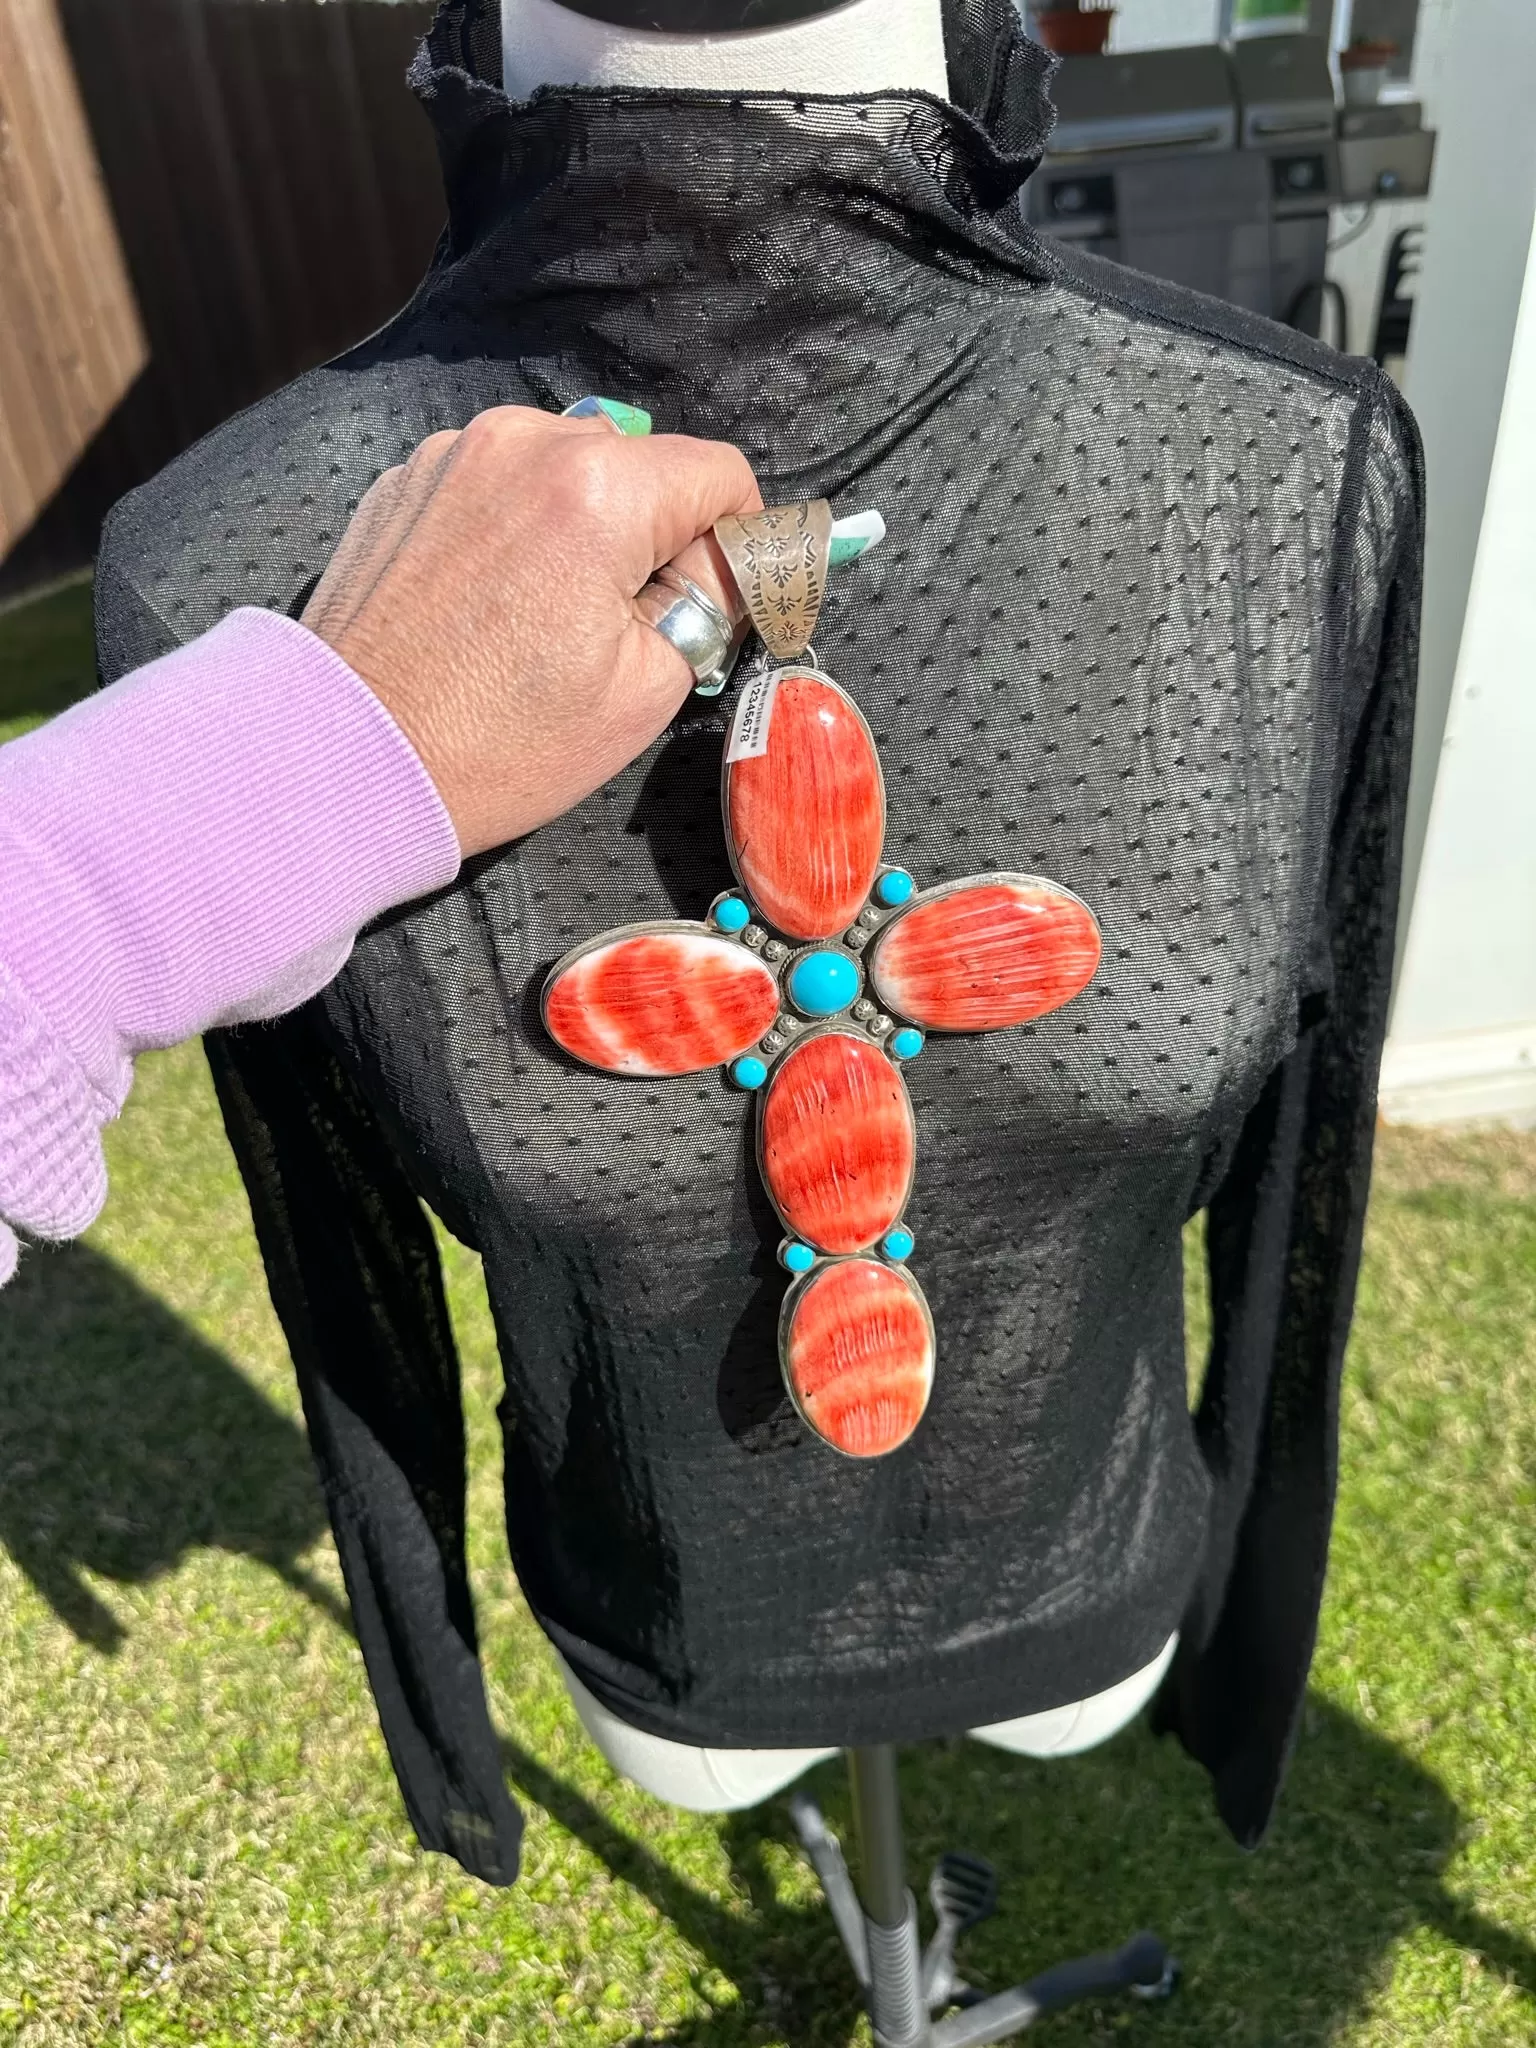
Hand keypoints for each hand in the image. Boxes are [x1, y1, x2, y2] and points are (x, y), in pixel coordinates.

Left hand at [301, 405, 759, 857]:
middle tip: (628, 625)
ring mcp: (453, 454)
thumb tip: (730, 557)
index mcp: (597, 488)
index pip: (720, 472)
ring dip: (582, 526)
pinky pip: (496, 485)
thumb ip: (710, 598)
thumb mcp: (648, 687)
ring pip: (565, 468)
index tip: (722, 598)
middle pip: (642, 464)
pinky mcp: (405, 481)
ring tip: (548, 616)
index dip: (739, 539)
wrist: (345, 760)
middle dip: (655, 534)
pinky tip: (491, 604)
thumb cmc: (498, 744)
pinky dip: (514, 529)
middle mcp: (522, 442)